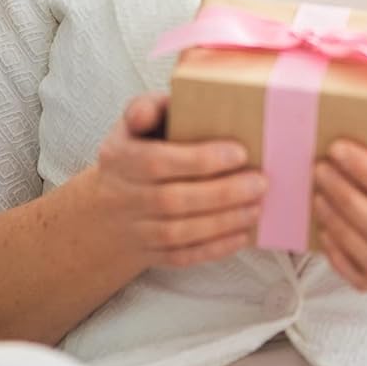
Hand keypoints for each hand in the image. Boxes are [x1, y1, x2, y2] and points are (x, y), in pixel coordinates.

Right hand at [92, 93, 266, 271]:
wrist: (107, 208)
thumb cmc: (134, 153)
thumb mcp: (133, 124)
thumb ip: (147, 108)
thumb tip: (152, 109)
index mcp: (120, 158)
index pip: (157, 162)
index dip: (198, 160)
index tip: (239, 153)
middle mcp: (124, 197)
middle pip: (173, 200)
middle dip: (222, 193)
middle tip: (260, 182)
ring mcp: (135, 230)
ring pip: (179, 232)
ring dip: (223, 222)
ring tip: (257, 206)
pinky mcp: (149, 254)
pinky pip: (182, 257)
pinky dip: (214, 249)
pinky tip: (242, 234)